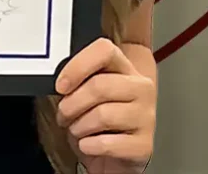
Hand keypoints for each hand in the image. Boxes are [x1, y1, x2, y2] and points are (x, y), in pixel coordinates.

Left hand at [55, 38, 154, 172]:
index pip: (104, 50)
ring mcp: (146, 117)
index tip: (60, 85)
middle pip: (99, 86)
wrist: (121, 157)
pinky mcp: (145, 146)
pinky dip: (89, 146)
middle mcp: (141, 88)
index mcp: (125, 67)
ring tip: (76, 130)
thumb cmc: (100, 122)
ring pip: (102, 115)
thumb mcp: (91, 94)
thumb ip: (81, 80)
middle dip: (72, 103)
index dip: (78, 66)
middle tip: (63, 114)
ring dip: (79, 127)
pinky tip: (87, 144)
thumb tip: (60, 82)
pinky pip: (107, 144)